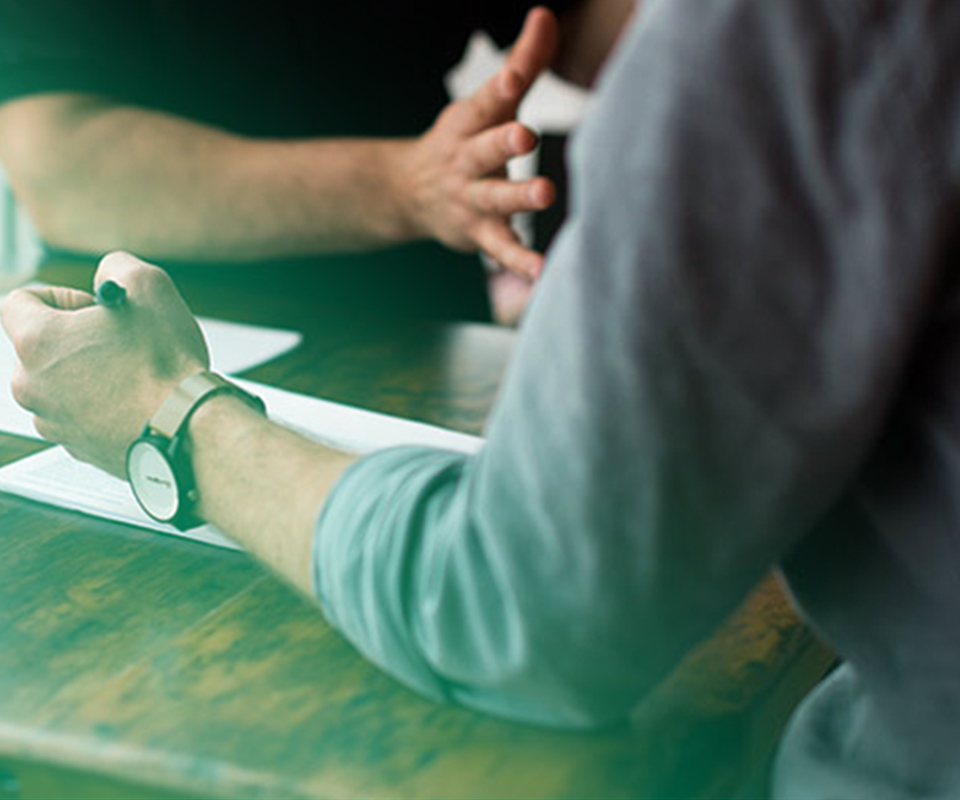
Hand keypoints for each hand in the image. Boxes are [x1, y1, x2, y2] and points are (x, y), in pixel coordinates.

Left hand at [0, 252, 208, 476]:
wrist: (187, 428)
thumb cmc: (166, 366)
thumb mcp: (150, 286)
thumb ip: (116, 267)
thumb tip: (110, 275)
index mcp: (38, 341)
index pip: (18, 301)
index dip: (60, 296)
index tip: (90, 307)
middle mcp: (32, 384)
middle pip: (42, 346)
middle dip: (79, 339)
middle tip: (122, 341)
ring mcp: (52, 419)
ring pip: (61, 383)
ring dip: (90, 373)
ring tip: (134, 373)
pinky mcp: (76, 446)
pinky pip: (80, 414)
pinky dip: (103, 404)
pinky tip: (137, 399)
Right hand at [397, 7, 559, 278]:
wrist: (410, 194)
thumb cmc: (466, 140)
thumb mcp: (490, 102)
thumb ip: (524, 61)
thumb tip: (545, 13)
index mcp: (469, 124)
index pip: (484, 101)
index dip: (499, 86)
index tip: (514, 74)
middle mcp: (467, 161)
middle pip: (484, 149)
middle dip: (502, 141)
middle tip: (524, 133)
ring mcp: (470, 200)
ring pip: (494, 199)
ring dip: (517, 197)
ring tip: (543, 194)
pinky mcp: (480, 234)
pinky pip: (501, 250)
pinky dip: (519, 262)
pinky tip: (542, 272)